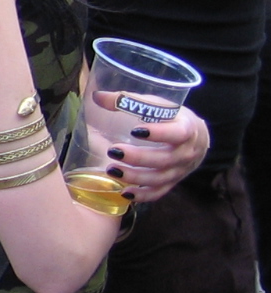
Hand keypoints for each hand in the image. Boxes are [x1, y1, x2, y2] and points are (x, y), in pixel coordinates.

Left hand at [95, 98, 210, 203]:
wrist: (195, 137)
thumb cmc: (170, 117)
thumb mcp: (156, 104)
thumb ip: (130, 101)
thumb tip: (98, 97)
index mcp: (187, 129)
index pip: (177, 134)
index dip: (158, 133)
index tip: (136, 130)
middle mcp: (186, 153)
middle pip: (164, 160)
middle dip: (138, 158)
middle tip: (113, 150)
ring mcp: (180, 170)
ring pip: (159, 179)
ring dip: (135, 177)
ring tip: (111, 169)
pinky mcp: (172, 182)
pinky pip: (159, 193)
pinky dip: (142, 195)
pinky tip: (125, 193)